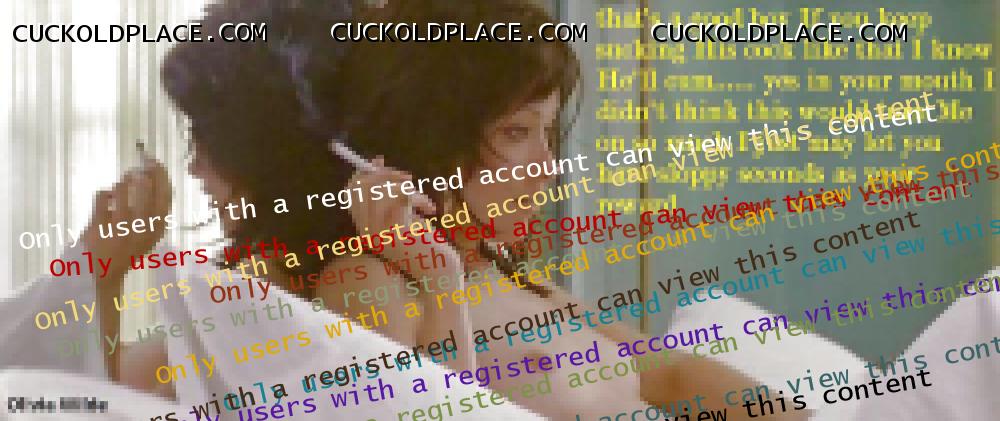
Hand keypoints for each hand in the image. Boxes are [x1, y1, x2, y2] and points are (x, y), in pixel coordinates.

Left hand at [81, 156, 171, 278]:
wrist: (100, 273)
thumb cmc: (125, 251)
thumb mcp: (147, 234)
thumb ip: (152, 212)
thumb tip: (148, 176)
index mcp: (155, 231)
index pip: (164, 199)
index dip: (161, 178)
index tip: (156, 164)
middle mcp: (140, 230)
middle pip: (148, 192)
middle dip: (147, 173)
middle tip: (144, 162)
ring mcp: (118, 229)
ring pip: (124, 192)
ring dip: (125, 181)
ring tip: (125, 180)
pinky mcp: (98, 227)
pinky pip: (102, 198)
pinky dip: (104, 192)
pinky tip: (106, 196)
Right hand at [346, 158, 475, 370]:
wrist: (438, 270)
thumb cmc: (423, 243)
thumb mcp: (402, 214)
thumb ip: (389, 191)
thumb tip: (377, 160)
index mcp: (364, 227)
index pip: (351, 189)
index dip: (366, 172)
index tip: (381, 163)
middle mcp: (366, 231)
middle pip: (364, 186)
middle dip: (387, 175)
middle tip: (409, 179)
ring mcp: (379, 233)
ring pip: (385, 189)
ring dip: (409, 189)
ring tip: (423, 202)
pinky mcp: (396, 232)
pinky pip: (402, 197)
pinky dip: (418, 198)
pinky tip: (429, 209)